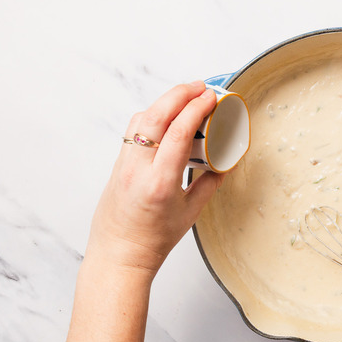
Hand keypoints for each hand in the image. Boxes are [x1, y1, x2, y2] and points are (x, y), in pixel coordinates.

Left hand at [86, 81, 224, 275]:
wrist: (119, 255)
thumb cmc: (153, 240)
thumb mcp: (190, 214)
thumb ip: (209, 185)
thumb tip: (223, 164)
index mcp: (161, 183)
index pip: (178, 133)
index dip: (196, 108)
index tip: (211, 97)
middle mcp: (138, 170)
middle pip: (155, 116)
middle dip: (179, 94)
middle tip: (200, 86)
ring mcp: (124, 165)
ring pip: (140, 119)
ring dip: (163, 101)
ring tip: (185, 96)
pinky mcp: (118, 164)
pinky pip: (134, 131)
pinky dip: (151, 116)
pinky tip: (166, 116)